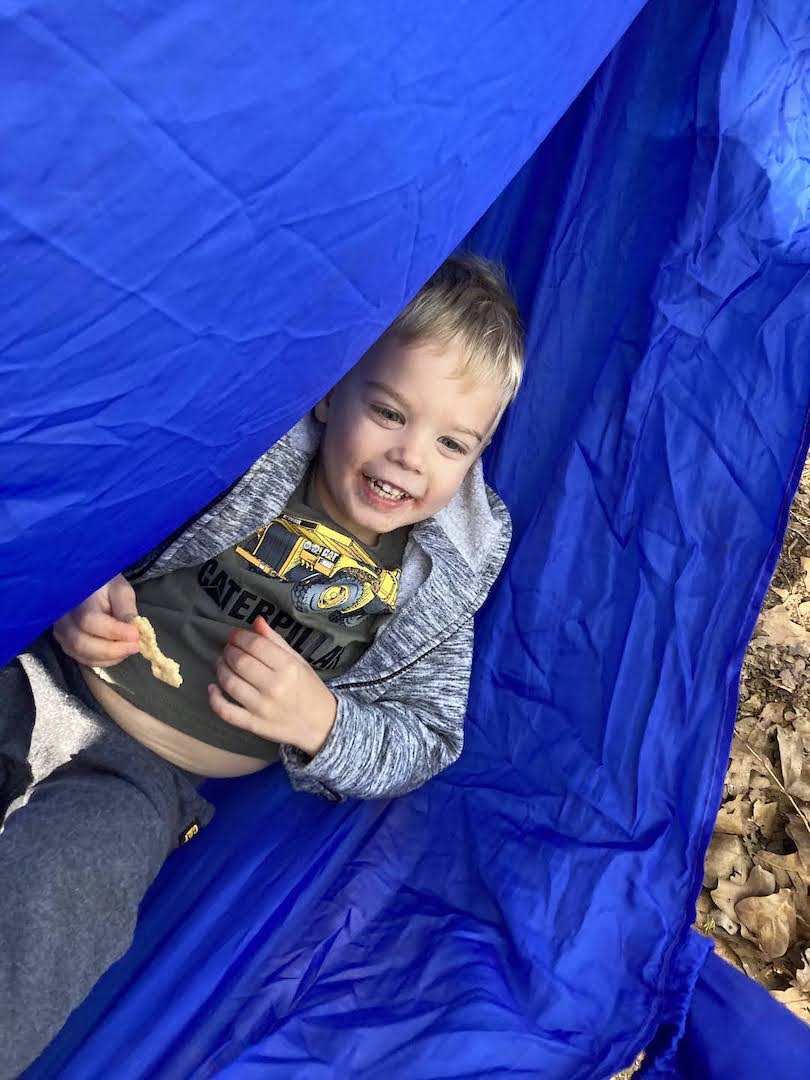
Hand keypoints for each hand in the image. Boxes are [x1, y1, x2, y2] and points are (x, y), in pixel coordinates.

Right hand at [53, 574, 140, 667]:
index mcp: (75, 599)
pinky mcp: (67, 645)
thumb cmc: (105, 586)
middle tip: (135, 646)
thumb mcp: (120, 590)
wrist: (88, 587)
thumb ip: (125, 608)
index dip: (113, 631)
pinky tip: (119, 653)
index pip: (89, 620)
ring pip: (82, 655)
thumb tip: (133, 630)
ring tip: (129, 648)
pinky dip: (104, 661)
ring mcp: (62, 634)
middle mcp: (63, 619)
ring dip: (110, 657)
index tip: (135, 635)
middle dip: (112, 650)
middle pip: (81, 643)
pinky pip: (84, 660)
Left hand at [208, 616, 336, 757]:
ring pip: (229, 683)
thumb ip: (275, 641)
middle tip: (229, 649)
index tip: (235, 635)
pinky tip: (212, 688)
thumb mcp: (298, 661)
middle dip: (229, 651)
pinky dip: (214, 698)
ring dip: (220, 669)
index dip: (239, 636)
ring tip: (223, 663)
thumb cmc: (309, 688)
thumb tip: (256, 620)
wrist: (322, 724)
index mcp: (288, 667)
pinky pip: (226, 712)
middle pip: (239, 662)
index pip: (255, 645)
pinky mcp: (253, 725)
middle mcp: (274, 687)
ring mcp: (262, 708)